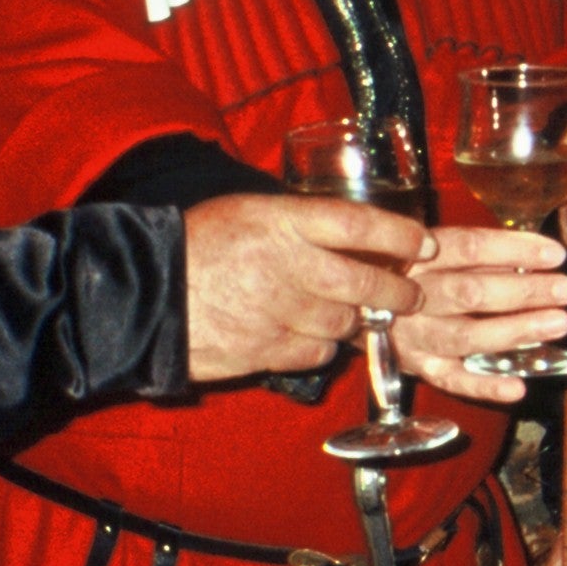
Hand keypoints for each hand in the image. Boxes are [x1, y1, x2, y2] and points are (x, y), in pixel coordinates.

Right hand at [180, 194, 425, 380]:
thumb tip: (351, 231)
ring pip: (344, 323)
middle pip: (364, 282)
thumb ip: (297, 221)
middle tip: (409, 294)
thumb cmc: (195, 245)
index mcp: (281, 221)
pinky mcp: (267, 350)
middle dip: (396, 291)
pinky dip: (322, 348)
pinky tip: (311, 336)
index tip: (423, 243)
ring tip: (353, 314)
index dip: (399, 234)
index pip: (357, 224)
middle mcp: (287, 265)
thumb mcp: (247, 211)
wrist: (143, 294)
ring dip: (355, 320)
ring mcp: (278, 312)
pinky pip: (317, 354)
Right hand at [386, 226, 566, 404]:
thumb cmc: (412, 274)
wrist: (356, 306)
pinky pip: (452, 380)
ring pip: (465, 337)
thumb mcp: (436, 252)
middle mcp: (412, 295)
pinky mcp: (418, 367)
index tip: (556, 254)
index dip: (514, 250)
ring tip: (558, 324)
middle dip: (523, 292)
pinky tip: (519, 387)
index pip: (470, 248)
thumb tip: (536, 257)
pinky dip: (485, 386)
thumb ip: (481, 255)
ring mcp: (415, 336)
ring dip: (515, 331)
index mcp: (419, 256)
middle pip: (470, 293)